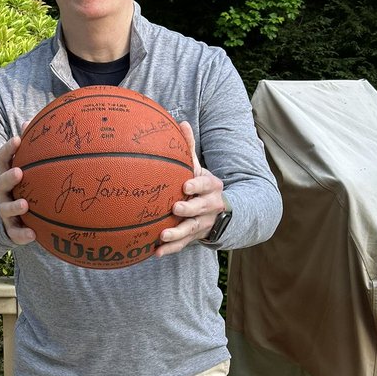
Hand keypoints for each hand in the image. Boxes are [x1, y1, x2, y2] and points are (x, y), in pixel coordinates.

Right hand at [0, 135, 35, 245]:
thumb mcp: (22, 169)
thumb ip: (28, 150)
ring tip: (25, 204)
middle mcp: (2, 192)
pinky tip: (33, 235)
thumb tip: (30, 121)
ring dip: (14, 206)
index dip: (8, 149)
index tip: (17, 140)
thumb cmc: (20, 189)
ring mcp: (4, 211)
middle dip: (8, 177)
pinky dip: (23, 235)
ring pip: (5, 209)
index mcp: (6, 175)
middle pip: (0, 183)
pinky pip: (15, 233)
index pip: (2, 159)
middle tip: (19, 172)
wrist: (6, 220)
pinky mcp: (10, 229)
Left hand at [154, 122, 225, 257]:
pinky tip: (154, 253)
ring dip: (177, 234)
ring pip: (191, 229)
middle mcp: (210, 206)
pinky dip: (169, 250)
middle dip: (189, 209)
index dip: (197, 185)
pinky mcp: (195, 237)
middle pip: (201, 208)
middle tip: (175, 208)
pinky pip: (182, 245)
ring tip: (162, 236)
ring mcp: (203, 224)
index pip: (206, 184)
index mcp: (212, 186)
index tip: (185, 185)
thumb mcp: (198, 167)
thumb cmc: (201, 185)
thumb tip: (181, 122)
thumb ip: (188, 149)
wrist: (221, 212)